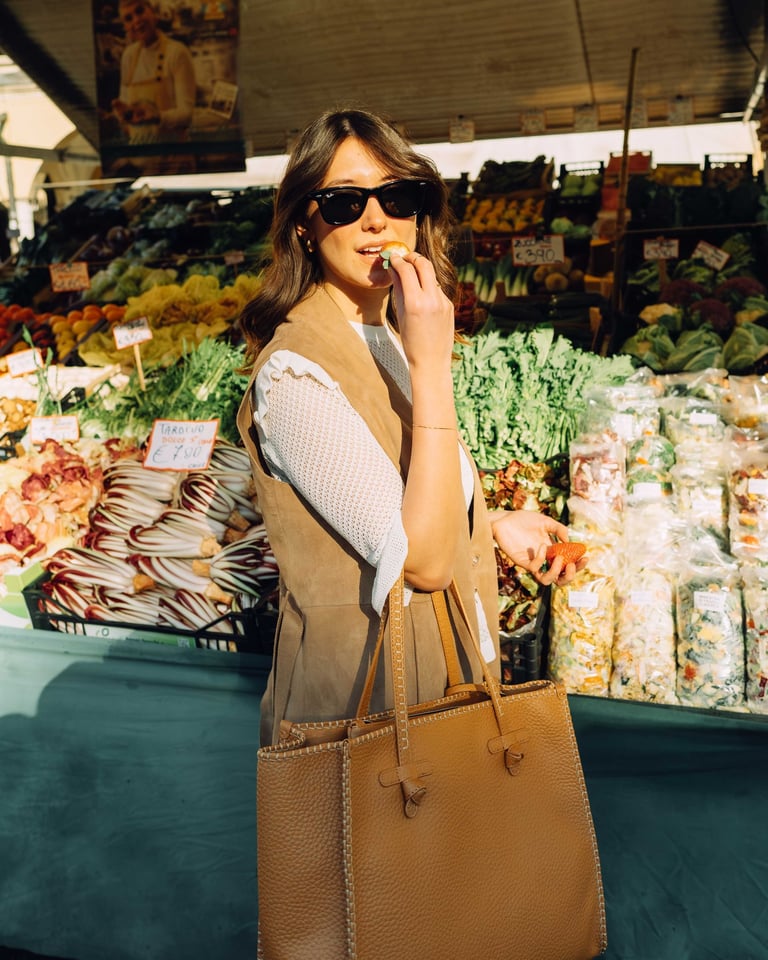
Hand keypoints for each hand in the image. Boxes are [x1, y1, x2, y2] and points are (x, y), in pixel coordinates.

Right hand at [386, 251, 454, 368]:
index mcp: (415, 303)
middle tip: (404, 258)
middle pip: (424, 264)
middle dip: (413, 257)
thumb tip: (393, 270)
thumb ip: (398, 289)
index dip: (398, 260)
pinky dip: (428, 287)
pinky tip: (422, 298)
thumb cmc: (411, 342)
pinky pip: (437, 290)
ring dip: (421, 272)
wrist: (431, 361)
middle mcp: (432, 299)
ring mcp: (443, 302)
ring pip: (431, 276)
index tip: (393, 258)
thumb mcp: (401, 315)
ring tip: (410, 277)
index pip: (406, 270)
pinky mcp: (450, 306)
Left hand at [490, 509, 586, 585]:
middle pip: (560, 578)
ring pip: (546, 581)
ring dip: (556, 573)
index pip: (567, 565)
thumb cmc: (523, 520)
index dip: (578, 565)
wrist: (504, 519)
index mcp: (552, 551)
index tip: (585, 558)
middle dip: (569, 576)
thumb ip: (558, 529)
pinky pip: (534, 568)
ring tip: (560, 559)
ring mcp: (533, 562)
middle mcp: (544, 560)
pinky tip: (542, 545)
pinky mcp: (522, 562)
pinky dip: (541, 558)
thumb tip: (569, 542)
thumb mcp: (545, 522)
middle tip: (571, 564)